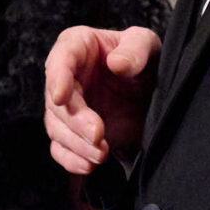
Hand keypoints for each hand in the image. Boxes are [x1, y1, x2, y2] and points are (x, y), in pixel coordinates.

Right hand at [44, 25, 160, 174]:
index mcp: (78, 46)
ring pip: (57, 128)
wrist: (153, 92)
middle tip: (98, 135)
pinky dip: (72, 160)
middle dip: (75, 122)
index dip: (58, 78)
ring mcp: (69, 107)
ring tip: (102, 153)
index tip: (61, 97)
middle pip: (56, 101)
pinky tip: (89, 165)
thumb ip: (136, 49)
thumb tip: (117, 64)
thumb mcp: (146, 44)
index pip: (61, 58)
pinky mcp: (74, 133)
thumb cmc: (145, 59)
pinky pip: (62, 149)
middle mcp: (67, 77)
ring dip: (77, 144)